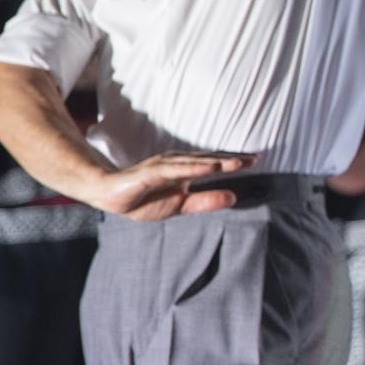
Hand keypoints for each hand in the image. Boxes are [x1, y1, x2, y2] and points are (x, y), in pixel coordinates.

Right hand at [88, 151, 249, 220]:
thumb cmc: (144, 199)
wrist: (108, 196)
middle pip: (208, 160)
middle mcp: (177, 164)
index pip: (214, 165)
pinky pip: (173, 170)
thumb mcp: (180, 205)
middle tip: (255, 158)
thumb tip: (233, 197)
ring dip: (215, 162)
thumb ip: (205, 201)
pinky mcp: (149, 172)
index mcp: (185, 171)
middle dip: (231, 159)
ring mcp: (163, 166)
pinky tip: (207, 168)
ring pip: (194, 163)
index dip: (234, 163)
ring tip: (237, 163)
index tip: (256, 160)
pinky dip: (191, 168)